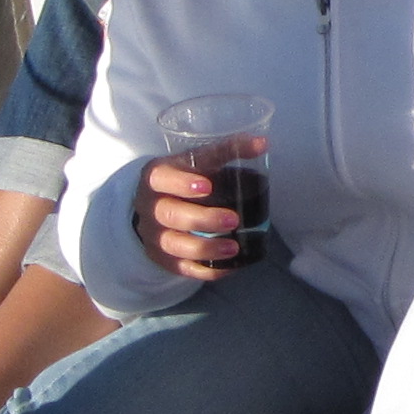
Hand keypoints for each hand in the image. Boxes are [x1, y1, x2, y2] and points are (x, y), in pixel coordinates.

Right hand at [133, 148, 262, 280]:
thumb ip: (226, 150)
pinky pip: (183, 269)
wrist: (153, 206)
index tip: (207, 186)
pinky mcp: (164, 259)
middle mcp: (150, 207)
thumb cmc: (181, 178)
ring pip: (174, 246)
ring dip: (204, 248)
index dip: (181, 183)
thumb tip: (263, 143)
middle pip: (169, 215)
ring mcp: (154, 236)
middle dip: (201, 219)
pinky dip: (206, 270)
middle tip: (232, 220)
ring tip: (234, 248)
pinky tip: (230, 266)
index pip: (160, 179)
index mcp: (155, 178)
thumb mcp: (196, 160)